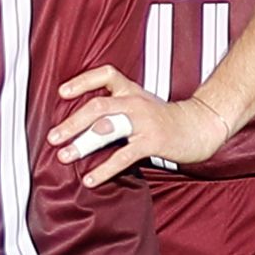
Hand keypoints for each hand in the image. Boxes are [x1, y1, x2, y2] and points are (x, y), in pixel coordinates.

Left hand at [53, 67, 231, 182]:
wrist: (201, 126)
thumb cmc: (166, 119)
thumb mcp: (141, 104)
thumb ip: (116, 107)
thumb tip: (82, 122)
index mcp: (131, 90)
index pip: (105, 75)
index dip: (83, 81)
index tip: (62, 92)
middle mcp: (135, 102)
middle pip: (98, 106)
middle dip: (72, 122)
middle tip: (53, 137)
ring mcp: (144, 121)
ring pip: (107, 129)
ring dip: (83, 143)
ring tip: (65, 156)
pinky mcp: (153, 141)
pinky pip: (123, 155)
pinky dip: (104, 169)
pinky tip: (91, 179)